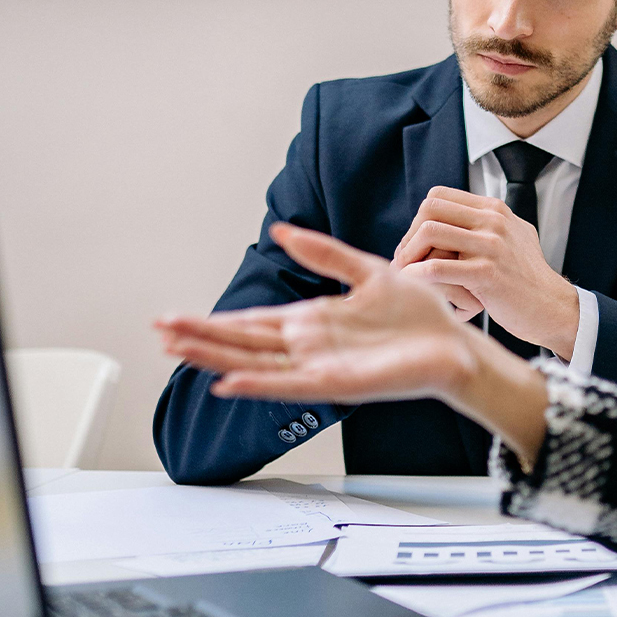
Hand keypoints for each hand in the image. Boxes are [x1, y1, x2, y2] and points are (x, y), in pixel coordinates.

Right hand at [155, 223, 550, 460]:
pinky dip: (258, 383)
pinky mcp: (339, 385)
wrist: (457, 344)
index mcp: (315, 321)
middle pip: (244, 343)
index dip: (215, 321)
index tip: (177, 318)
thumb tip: (282, 231)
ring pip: (256, 364)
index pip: (253, 322)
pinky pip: (291, 385)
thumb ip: (324, 253)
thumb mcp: (367, 270)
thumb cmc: (420, 315)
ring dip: (216, 358)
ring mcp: (321, 367)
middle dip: (201, 337)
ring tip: (177, 350)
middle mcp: (311, 347)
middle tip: (160, 331)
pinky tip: (228, 381)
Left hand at [392, 186, 579, 358]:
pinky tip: (413, 286)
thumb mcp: (514, 236)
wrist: (551, 308)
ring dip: (408, 254)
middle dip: (409, 235)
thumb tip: (455, 214)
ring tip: (406, 274)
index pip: (439, 196)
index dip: (419, 219)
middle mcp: (493, 221)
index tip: (416, 245)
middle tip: (404, 260)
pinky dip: (416, 276)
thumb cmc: (527, 278)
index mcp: (495, 209)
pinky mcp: (486, 274)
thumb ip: (488, 223)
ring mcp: (491, 246)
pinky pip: (436, 268)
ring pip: (429, 232)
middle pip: (430, 209)